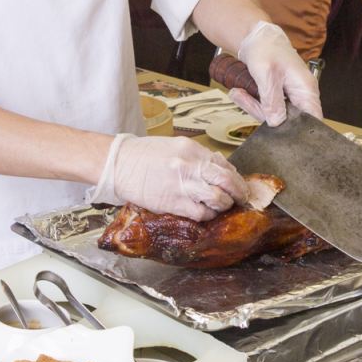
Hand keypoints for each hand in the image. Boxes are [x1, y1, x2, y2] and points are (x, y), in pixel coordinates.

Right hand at [89, 134, 248, 219]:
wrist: (119, 164)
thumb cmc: (145, 155)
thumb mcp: (175, 147)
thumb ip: (197, 156)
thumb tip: (218, 166)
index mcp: (192, 149)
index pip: (224, 164)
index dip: (235, 176)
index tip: (238, 184)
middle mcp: (190, 165)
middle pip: (226, 180)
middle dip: (239, 191)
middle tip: (242, 198)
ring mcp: (182, 185)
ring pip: (218, 198)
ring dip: (225, 204)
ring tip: (224, 206)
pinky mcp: (173, 203)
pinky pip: (201, 213)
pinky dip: (208, 215)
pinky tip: (206, 212)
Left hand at [230, 21, 321, 125]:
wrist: (257, 38)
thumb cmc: (266, 48)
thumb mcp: (266, 74)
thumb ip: (272, 100)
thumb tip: (276, 122)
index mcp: (306, 89)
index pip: (313, 119)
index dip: (299, 130)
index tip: (278, 130)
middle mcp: (301, 95)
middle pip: (289, 121)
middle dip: (264, 114)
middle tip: (246, 100)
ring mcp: (290, 97)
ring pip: (275, 116)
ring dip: (254, 107)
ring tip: (238, 93)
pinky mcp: (279, 97)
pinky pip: (267, 108)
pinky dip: (253, 102)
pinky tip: (240, 92)